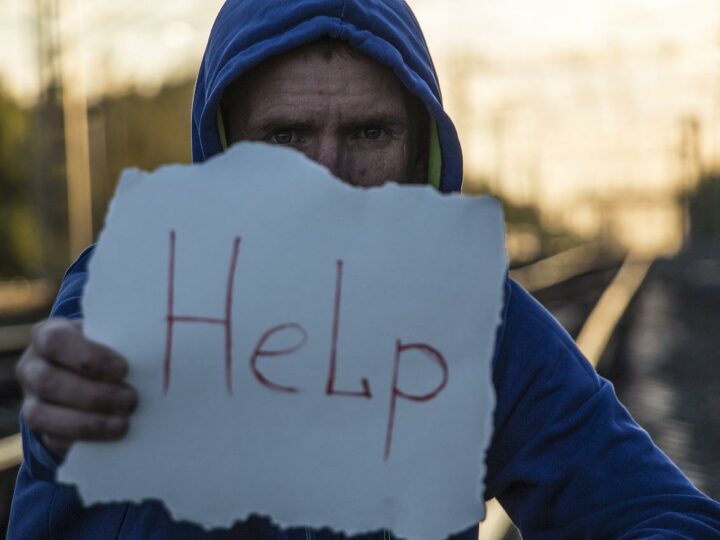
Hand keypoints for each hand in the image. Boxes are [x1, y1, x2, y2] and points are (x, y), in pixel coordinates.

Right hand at [15, 318, 137, 454]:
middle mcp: (31, 367)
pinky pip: (51, 440)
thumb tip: (155, 354)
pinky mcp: (40, 429)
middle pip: (49, 382)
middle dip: (93, 395)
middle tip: (131, 399)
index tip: (123, 369)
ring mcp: (30, 400)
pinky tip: (110, 436)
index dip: (89, 357)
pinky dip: (83, 440)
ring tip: (124, 423)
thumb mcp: (112, 338)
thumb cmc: (109, 349)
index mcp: (47, 335)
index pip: (56, 341)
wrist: (92, 375)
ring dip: (88, 422)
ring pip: (42, 415)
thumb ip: (123, 342)